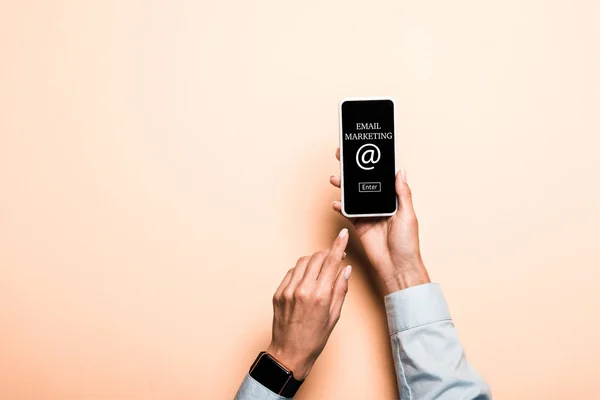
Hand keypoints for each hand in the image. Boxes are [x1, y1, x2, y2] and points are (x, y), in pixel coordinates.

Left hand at [267, 229, 351, 379]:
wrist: (290, 353)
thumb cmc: (314, 338)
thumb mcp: (334, 315)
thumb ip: (340, 289)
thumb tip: (345, 269)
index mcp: (320, 296)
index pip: (331, 262)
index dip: (338, 245)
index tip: (343, 235)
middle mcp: (303, 289)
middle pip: (316, 258)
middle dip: (327, 254)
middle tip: (335, 258)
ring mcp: (288, 290)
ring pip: (302, 262)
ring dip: (314, 261)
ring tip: (320, 270)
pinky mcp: (278, 293)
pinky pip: (291, 272)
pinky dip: (301, 271)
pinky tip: (307, 279)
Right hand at [330, 148, 429, 294]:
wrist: (397, 266)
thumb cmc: (407, 243)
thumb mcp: (408, 215)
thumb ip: (402, 193)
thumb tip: (401, 171)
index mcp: (394, 200)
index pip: (381, 178)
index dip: (372, 166)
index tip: (364, 152)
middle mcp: (380, 205)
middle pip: (364, 184)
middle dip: (353, 171)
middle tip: (343, 157)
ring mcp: (369, 214)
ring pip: (353, 196)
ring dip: (344, 187)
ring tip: (335, 178)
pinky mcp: (359, 225)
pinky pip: (348, 212)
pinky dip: (340, 206)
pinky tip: (336, 202)